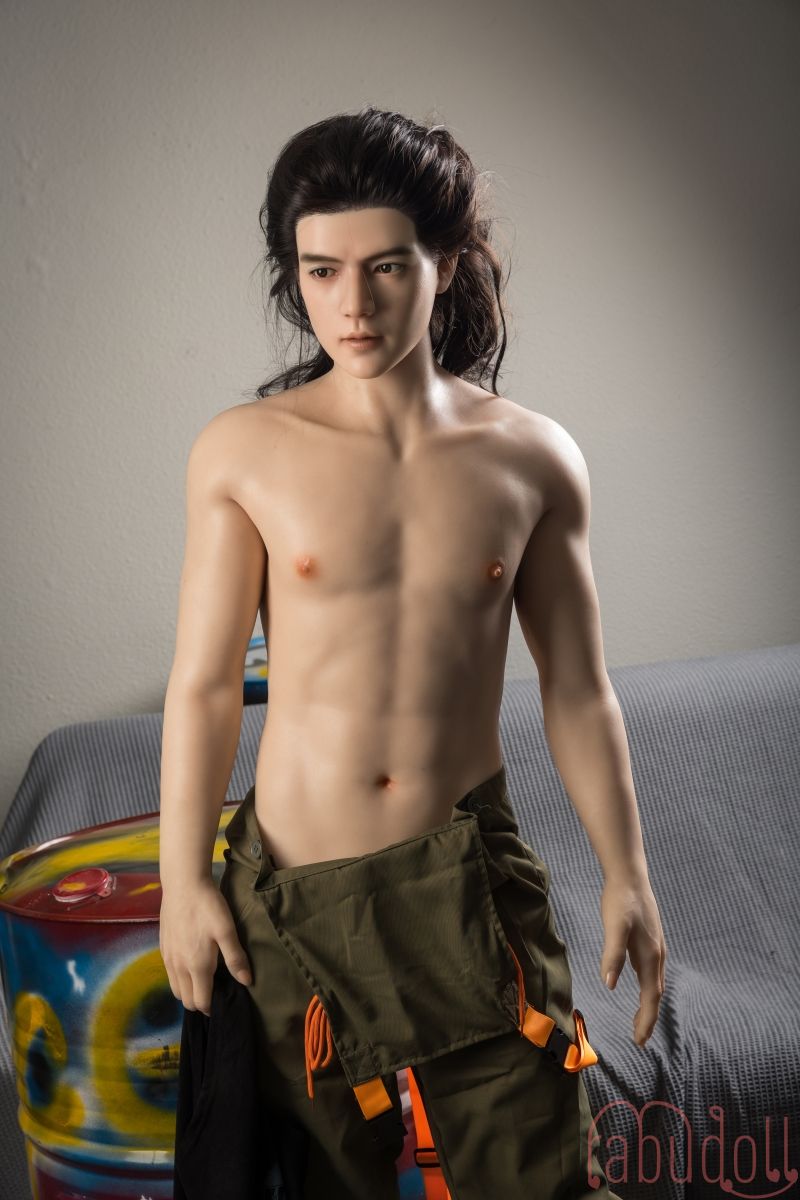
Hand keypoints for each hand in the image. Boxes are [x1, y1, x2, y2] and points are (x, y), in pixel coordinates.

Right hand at [159, 878, 252, 1015]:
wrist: (183, 884)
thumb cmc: (208, 907)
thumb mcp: (226, 930)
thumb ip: (235, 958)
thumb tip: (246, 982)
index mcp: (196, 966)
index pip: (200, 1002)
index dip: (211, 1007)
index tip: (222, 1001)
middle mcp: (178, 967)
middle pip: (185, 1000)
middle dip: (199, 1002)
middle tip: (215, 991)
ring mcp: (168, 957)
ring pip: (175, 988)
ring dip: (188, 991)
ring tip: (203, 980)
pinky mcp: (163, 947)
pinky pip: (169, 973)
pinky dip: (179, 978)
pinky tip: (190, 964)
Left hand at [599, 873, 666, 1047]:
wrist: (630, 876)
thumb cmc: (621, 901)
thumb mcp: (614, 927)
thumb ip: (612, 954)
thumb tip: (608, 985)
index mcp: (650, 956)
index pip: (650, 997)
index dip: (646, 1020)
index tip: (640, 1041)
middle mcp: (657, 955)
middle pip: (655, 994)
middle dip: (649, 1017)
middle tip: (639, 1038)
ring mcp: (655, 947)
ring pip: (655, 983)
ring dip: (649, 1004)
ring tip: (640, 1020)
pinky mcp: (650, 940)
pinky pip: (651, 972)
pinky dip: (647, 987)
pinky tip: (640, 985)